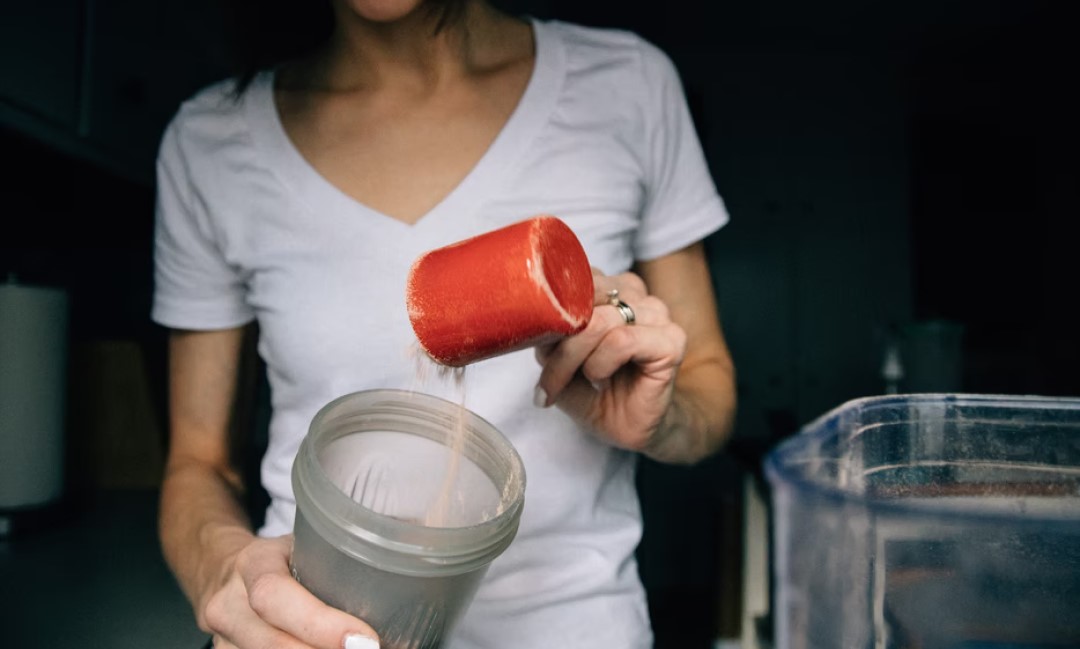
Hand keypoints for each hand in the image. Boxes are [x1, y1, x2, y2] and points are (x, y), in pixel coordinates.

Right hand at [200, 534, 379, 648]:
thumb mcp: (304, 544)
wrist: (227, 572)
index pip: (276, 595)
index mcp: (252, 563)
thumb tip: (410, 564)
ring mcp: (222, 638)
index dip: (320, 624)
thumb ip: (341, 556)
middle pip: (270, 642)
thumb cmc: (281, 559)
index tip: (365, 640)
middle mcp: (229, 603)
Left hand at [534, 268, 686, 452]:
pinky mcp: (671, 341)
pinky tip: (600, 381)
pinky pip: (622, 341)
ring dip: (574, 359)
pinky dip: (600, 364)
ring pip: (600, 322)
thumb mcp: (557, 359)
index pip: (574, 278)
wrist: (627, 427)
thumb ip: (548, 334)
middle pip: (584, 299)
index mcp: (610, 288)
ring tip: (571, 384)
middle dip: (558, 341)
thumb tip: (532, 323)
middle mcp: (636, 294)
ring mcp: (657, 315)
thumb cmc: (593, 391)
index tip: (536, 351)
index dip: (550, 314)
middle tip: (548, 379)